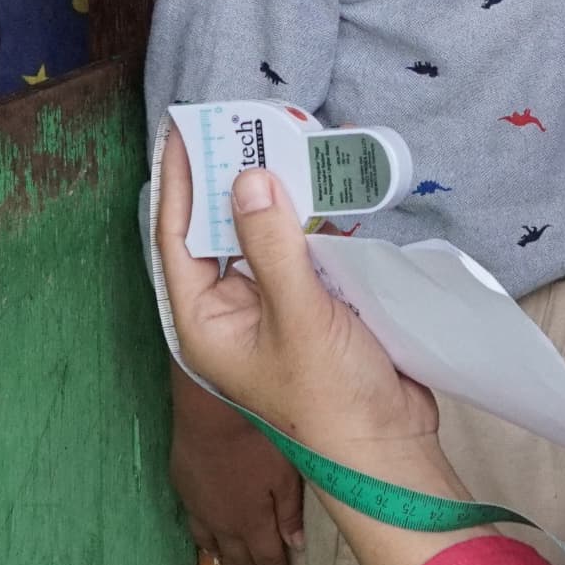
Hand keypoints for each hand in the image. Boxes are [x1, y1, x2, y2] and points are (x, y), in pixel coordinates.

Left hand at [154, 137, 487, 564]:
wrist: (388, 445)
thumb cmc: (329, 395)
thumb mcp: (298, 316)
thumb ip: (271, 244)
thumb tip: (249, 176)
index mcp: (203, 321)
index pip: (176, 236)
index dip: (177, 179)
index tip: (180, 128)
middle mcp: (229, 310)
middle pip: (217, 228)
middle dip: (228, 175)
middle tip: (237, 119)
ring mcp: (270, 305)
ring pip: (261, 232)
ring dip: (273, 188)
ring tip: (280, 134)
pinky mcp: (310, 302)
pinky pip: (299, 244)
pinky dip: (309, 212)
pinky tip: (323, 176)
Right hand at [170, 375, 306, 564]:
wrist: (210, 410)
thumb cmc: (256, 438)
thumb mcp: (285, 473)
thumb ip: (289, 511)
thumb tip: (294, 545)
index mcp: (251, 523)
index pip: (266, 557)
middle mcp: (222, 524)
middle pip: (238, 556)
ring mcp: (198, 508)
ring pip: (212, 543)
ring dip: (226, 554)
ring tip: (236, 559)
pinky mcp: (183, 488)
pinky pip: (194, 523)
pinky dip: (206, 534)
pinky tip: (210, 529)